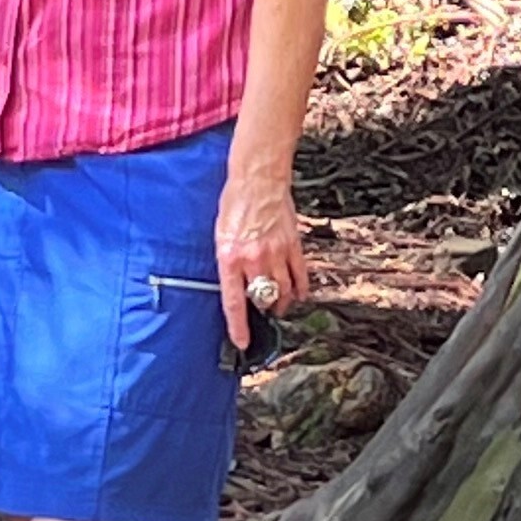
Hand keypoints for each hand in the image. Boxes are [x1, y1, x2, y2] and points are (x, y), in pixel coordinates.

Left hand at [214, 171, 309, 348]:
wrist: (258, 179)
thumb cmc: (235, 203)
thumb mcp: (220, 234)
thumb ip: (228, 261)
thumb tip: (233, 285)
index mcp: (230, 257)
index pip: (234, 302)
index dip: (239, 326)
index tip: (242, 342)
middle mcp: (253, 259)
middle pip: (262, 299)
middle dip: (262, 311)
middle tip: (262, 314)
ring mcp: (275, 253)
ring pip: (282, 292)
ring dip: (281, 303)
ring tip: (278, 306)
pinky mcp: (293, 246)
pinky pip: (299, 276)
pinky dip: (299, 289)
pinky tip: (297, 294)